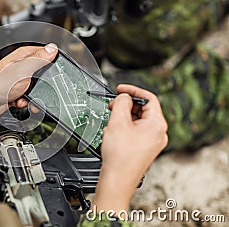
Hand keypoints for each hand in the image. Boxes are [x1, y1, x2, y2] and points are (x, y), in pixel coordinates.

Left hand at [0, 44, 57, 119]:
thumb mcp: (23, 70)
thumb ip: (38, 59)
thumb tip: (52, 48)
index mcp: (23, 56)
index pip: (45, 53)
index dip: (52, 61)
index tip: (55, 69)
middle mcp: (21, 66)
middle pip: (42, 73)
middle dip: (42, 84)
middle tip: (39, 87)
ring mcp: (18, 80)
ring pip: (36, 88)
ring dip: (33, 95)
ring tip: (25, 96)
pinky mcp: (15, 92)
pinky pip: (28, 97)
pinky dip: (25, 102)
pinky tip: (19, 101)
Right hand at [93, 84, 167, 213]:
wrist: (118, 180)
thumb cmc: (120, 155)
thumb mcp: (118, 121)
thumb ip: (121, 103)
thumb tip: (124, 97)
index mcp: (157, 124)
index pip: (149, 98)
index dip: (133, 90)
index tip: (121, 88)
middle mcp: (158, 133)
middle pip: (144, 109)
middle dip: (126, 105)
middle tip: (113, 105)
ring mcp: (152, 142)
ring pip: (138, 121)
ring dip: (123, 117)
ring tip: (111, 123)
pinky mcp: (145, 149)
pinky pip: (136, 132)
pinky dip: (124, 128)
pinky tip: (113, 133)